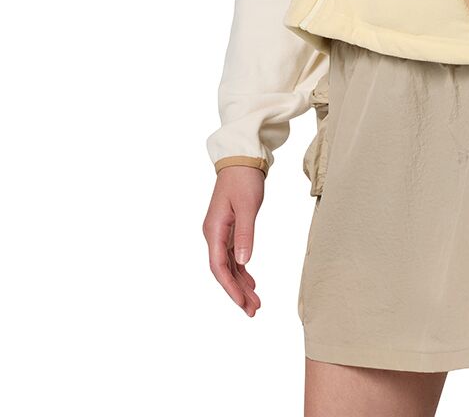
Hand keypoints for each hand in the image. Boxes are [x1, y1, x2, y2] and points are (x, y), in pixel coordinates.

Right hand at [203, 166, 264, 315]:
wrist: (241, 159)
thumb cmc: (244, 180)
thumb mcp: (247, 207)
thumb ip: (245, 235)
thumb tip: (243, 263)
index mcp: (214, 230)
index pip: (219, 267)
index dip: (230, 288)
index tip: (242, 304)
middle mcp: (213, 234)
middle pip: (223, 271)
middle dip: (237, 292)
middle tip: (253, 310)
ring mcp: (220, 232)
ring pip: (229, 265)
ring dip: (241, 284)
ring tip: (255, 302)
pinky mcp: (229, 228)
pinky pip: (233, 256)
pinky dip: (242, 270)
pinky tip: (251, 282)